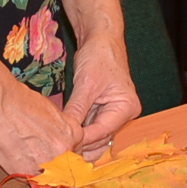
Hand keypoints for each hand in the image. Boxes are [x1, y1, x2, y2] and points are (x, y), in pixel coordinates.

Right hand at [0, 80, 81, 176]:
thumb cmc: (20, 102)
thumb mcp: (51, 112)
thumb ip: (60, 132)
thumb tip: (57, 142)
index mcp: (74, 134)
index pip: (77, 155)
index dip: (65, 156)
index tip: (57, 156)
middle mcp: (65, 152)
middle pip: (66, 169)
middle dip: (56, 166)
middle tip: (40, 156)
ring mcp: (47, 165)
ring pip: (50, 178)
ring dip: (42, 173)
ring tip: (27, 156)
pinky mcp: (28, 173)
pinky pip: (32, 180)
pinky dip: (26, 174)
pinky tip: (18, 159)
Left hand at [60, 34, 140, 157]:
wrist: (101, 38)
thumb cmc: (99, 55)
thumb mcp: (86, 83)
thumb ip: (76, 109)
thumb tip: (63, 132)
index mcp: (127, 107)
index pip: (103, 130)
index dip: (83, 139)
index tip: (64, 145)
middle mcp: (124, 113)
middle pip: (101, 136)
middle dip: (82, 142)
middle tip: (59, 149)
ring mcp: (114, 113)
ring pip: (95, 134)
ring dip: (80, 138)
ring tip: (60, 145)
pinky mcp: (103, 110)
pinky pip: (91, 125)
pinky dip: (80, 129)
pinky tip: (65, 135)